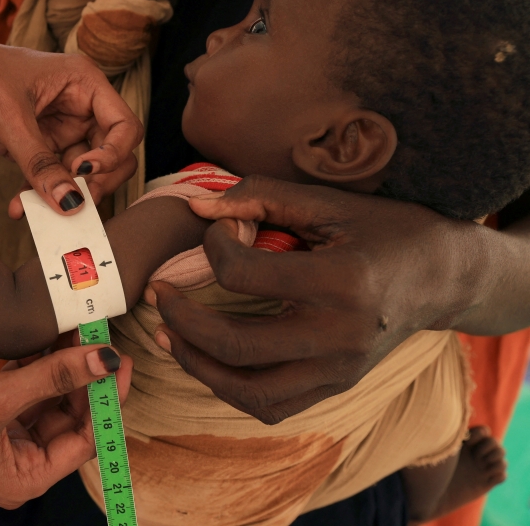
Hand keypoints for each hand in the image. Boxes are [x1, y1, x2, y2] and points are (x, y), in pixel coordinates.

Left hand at [0, 27, 142, 215]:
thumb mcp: (8, 116)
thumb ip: (40, 162)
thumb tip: (70, 203)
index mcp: (83, 82)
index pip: (124, 127)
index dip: (113, 156)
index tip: (84, 174)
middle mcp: (76, 106)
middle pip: (109, 156)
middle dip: (93, 183)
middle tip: (69, 203)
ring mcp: (54, 128)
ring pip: (77, 174)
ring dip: (60, 196)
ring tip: (33, 210)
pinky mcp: (31, 146)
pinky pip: (48, 179)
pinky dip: (39, 196)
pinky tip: (18, 207)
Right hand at [0, 344, 132, 507]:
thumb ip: (51, 379)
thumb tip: (105, 360)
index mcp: (22, 478)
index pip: (84, 440)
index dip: (107, 400)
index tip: (122, 359)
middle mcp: (12, 458)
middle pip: (68, 416)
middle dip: (85, 377)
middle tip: (101, 332)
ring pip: (44, 395)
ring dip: (59, 363)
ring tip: (77, 325)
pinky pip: (19, 381)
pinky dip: (32, 360)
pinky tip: (44, 334)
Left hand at [147, 176, 493, 424]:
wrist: (444, 276)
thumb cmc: (385, 229)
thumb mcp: (328, 202)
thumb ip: (261, 197)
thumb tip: (196, 208)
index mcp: (340, 282)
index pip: (243, 275)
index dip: (214, 246)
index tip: (219, 229)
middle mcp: (340, 337)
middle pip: (235, 344)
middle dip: (181, 318)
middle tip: (158, 292)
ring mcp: (339, 371)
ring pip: (248, 392)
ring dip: (196, 365)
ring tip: (169, 334)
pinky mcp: (336, 387)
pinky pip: (271, 406)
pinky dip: (229, 388)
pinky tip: (207, 358)